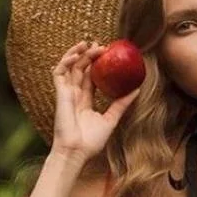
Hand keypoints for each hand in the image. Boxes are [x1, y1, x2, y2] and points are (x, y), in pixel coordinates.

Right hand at [49, 40, 142, 161]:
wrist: (77, 152)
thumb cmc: (92, 142)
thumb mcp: (111, 119)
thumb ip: (121, 104)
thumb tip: (137, 90)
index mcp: (85, 101)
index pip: (91, 77)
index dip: (97, 65)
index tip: (108, 54)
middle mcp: (75, 95)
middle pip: (81, 69)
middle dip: (89, 55)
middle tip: (101, 46)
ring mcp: (67, 93)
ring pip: (70, 67)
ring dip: (78, 53)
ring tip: (88, 44)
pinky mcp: (60, 94)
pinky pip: (59, 73)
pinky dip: (65, 61)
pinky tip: (76, 55)